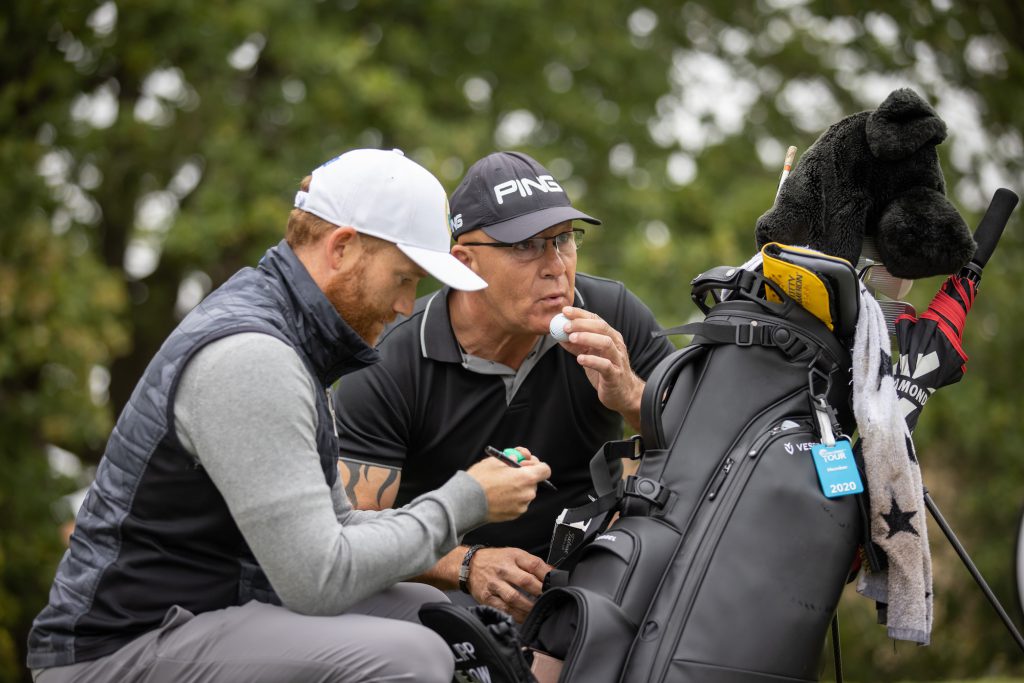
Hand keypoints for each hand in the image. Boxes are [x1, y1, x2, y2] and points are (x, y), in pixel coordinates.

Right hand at [465, 546, 551, 622]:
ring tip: (539, 610)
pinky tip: (524, 616)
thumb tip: (552, 574)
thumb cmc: (495, 560)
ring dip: (530, 606)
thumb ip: (532, 563)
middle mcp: (503, 570)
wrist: (469, 565)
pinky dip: (516, 615)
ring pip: (515, 598)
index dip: (547, 575)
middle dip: (541, 592)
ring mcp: (494, 584)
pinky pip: (504, 609)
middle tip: (550, 599)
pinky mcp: (487, 598)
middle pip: (526, 582)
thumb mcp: (513, 554)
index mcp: (512, 556)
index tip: (556, 583)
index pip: (534, 564)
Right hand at [466, 448, 551, 522]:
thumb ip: (513, 457)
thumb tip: (520, 457)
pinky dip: (513, 498)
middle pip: (534, 481)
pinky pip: (519, 503)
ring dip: (518, 487)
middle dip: (524, 476)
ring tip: (500, 485)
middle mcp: (528, 493)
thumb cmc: (480, 480)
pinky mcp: (515, 514)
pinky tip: (499, 495)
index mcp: (526, 477)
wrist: (467, 501)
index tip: (525, 464)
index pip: (545, 470)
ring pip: (526, 493)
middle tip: (509, 472)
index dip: (536, 464)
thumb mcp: (496, 460)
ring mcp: (522, 505)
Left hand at [556, 306, 643, 428]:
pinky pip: (605, 365)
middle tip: (565, 326)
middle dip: (582, 324)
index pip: (596, 319)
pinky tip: (580, 359)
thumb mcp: (590, 355)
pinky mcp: (615, 375)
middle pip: (601, 327)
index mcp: (610, 337)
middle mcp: (616, 345)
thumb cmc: (606, 371)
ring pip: (606, 343)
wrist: (623, 393)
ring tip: (572, 338)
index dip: (580, 314)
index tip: (565, 311)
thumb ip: (576, 345)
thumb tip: (558, 335)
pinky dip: (592, 361)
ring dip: (587, 338)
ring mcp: (617, 359)